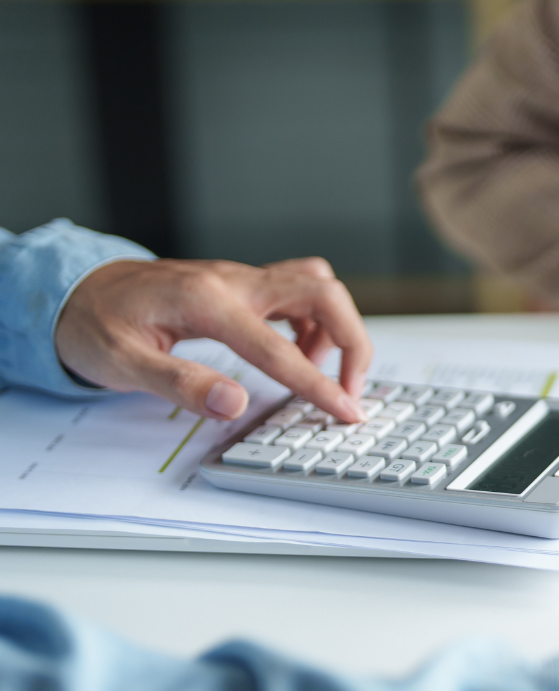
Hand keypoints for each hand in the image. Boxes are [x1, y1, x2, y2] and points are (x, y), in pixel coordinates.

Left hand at [55, 256, 371, 423]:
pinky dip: (315, 322)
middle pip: (323, 293)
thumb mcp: (120, 364)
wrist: (74, 287)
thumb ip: (180, 384)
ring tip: (316, 373)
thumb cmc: (94, 325)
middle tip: (349, 389)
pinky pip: (299, 290)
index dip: (319, 385)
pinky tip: (295, 352)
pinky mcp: (243, 284)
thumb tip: (233, 404)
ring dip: (336, 328)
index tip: (347, 412)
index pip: (279, 349)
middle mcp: (232, 280)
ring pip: (317, 286)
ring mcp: (240, 278)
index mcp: (205, 301)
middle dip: (352, 342)